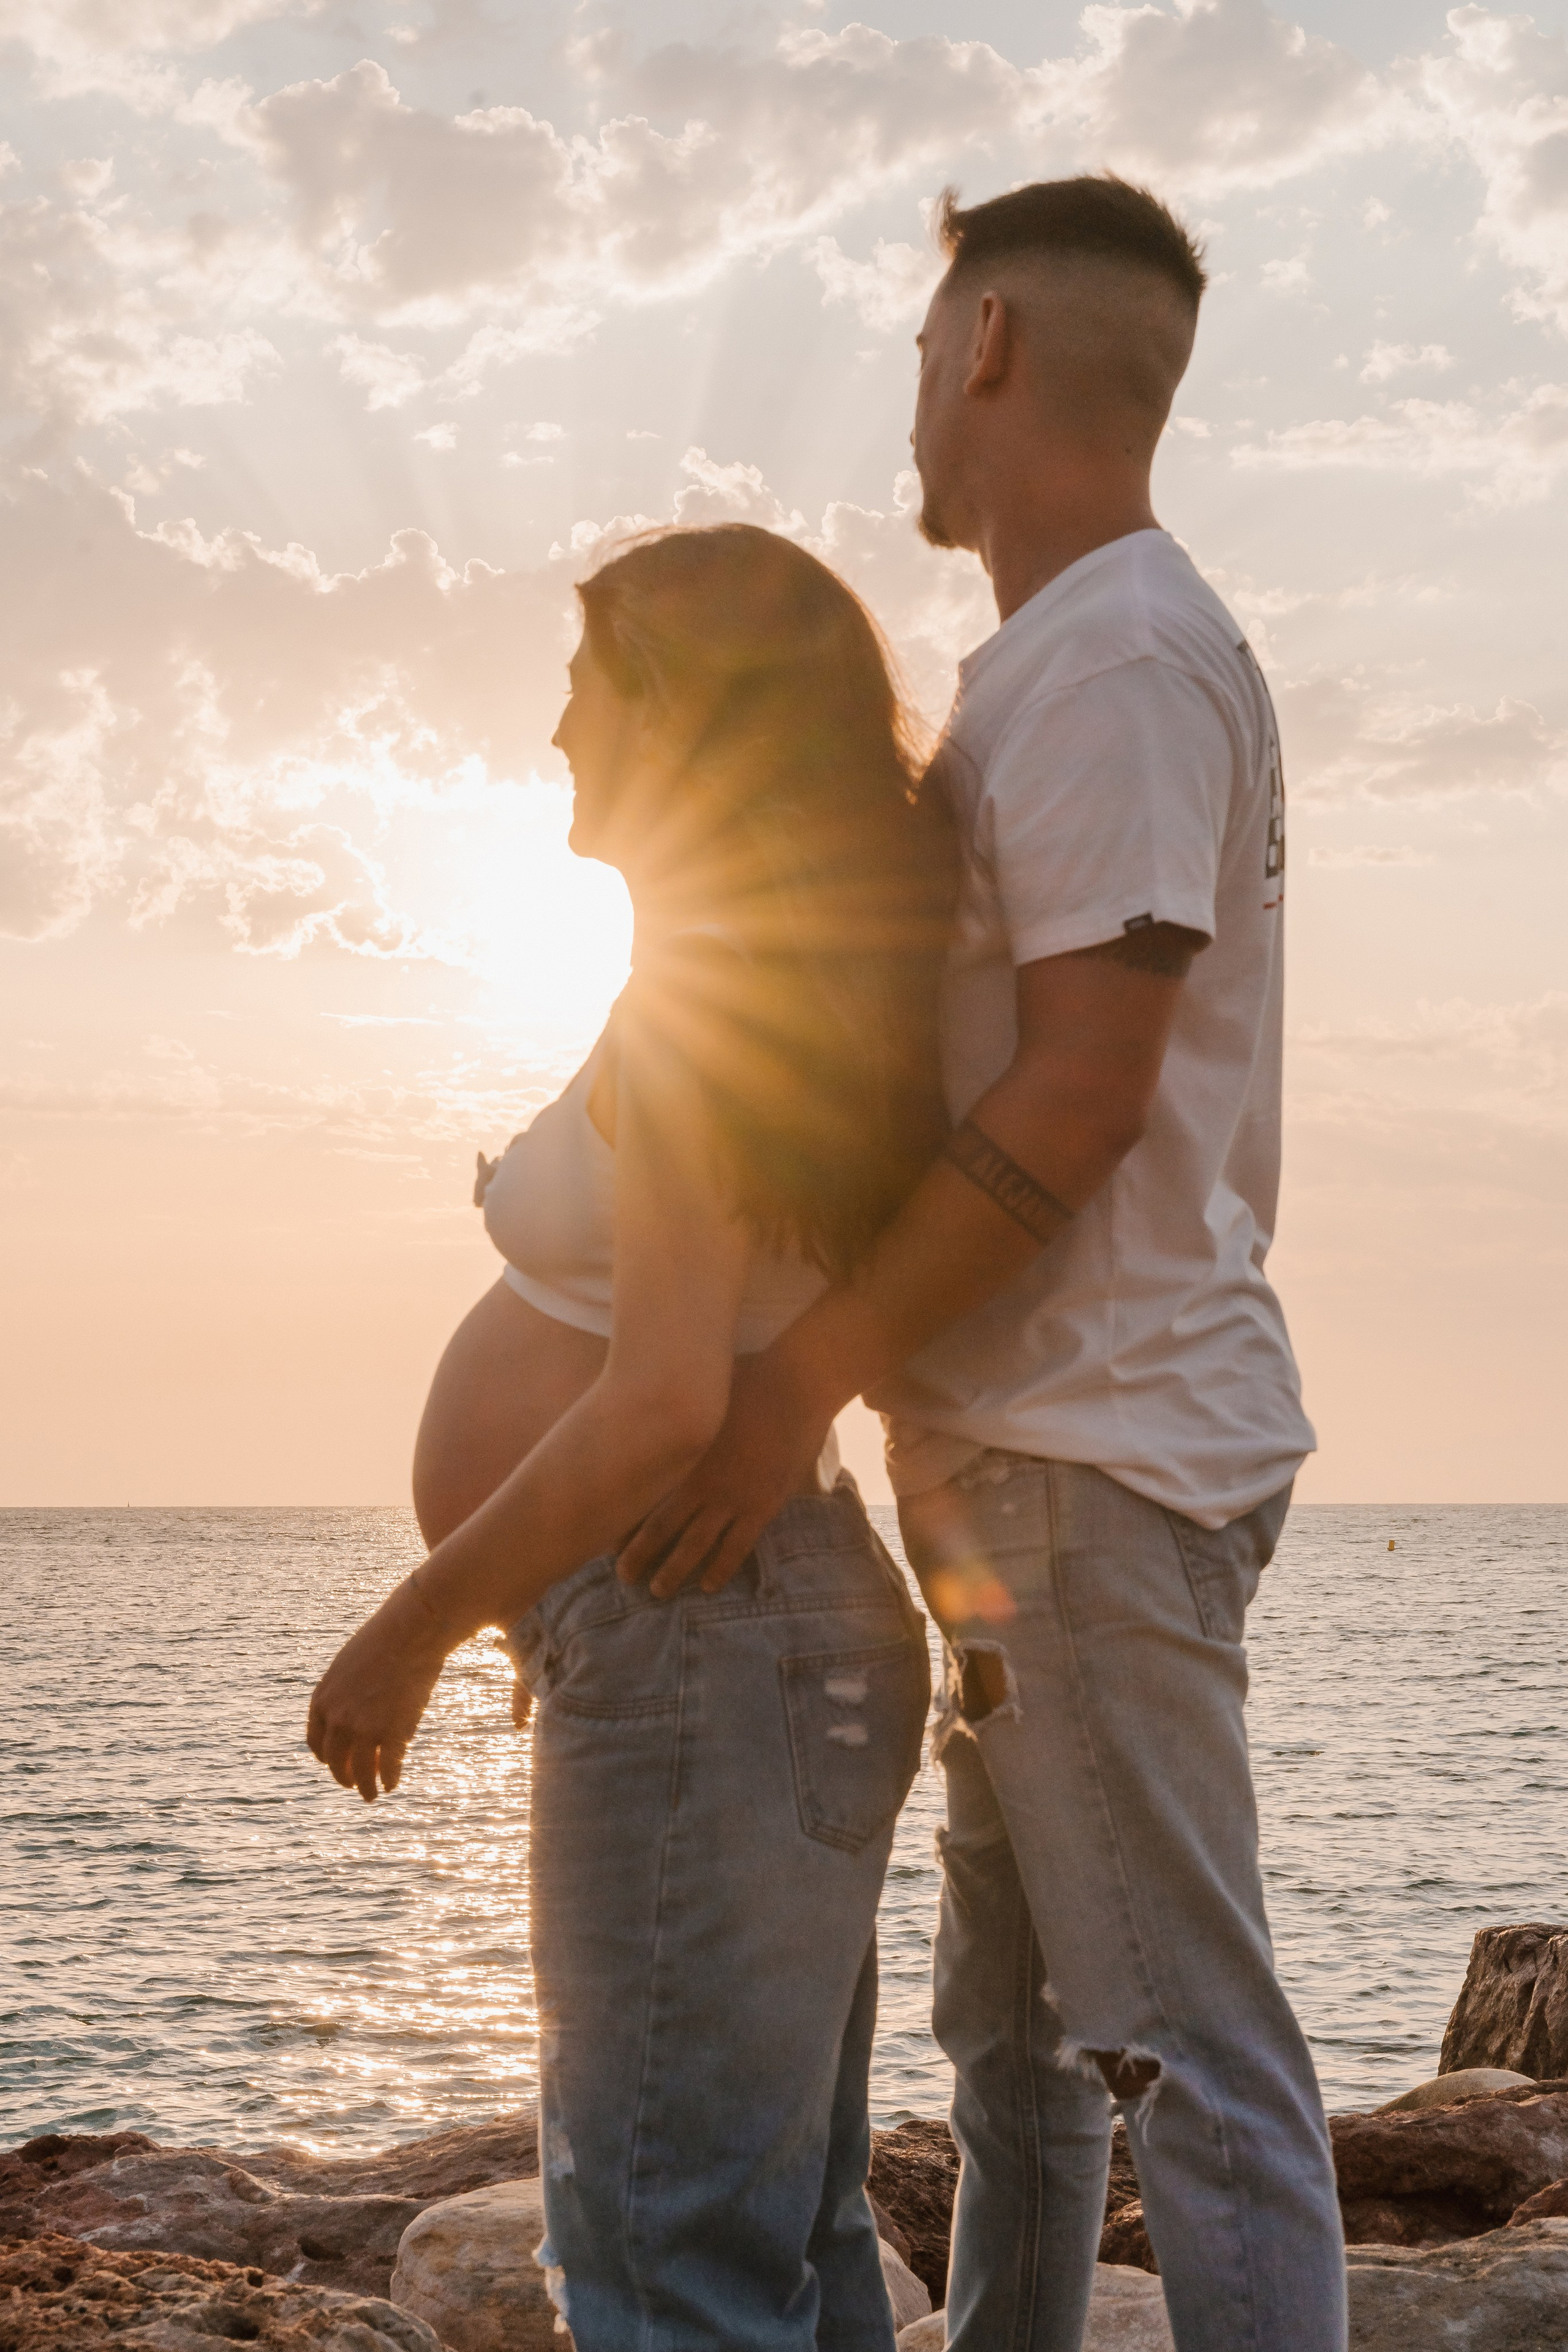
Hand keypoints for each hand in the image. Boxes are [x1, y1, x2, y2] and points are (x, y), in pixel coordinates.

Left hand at [306, 1585, 449, 1802]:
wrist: (411, 1630)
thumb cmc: (385, 1641)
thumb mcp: (350, 1667)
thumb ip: (345, 1693)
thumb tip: (353, 1715)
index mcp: (322, 1700)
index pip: (317, 1743)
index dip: (327, 1758)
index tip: (339, 1764)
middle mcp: (337, 1718)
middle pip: (334, 1762)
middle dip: (344, 1777)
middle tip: (354, 1785)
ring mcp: (363, 1727)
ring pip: (359, 1772)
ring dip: (365, 1788)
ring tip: (372, 1795)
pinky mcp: (391, 1732)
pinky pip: (388, 1766)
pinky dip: (389, 1779)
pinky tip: (393, 1784)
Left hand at [616, 1353, 831, 1597]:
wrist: (795, 1382)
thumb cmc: (747, 1377)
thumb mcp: (699, 1395)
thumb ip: (675, 1413)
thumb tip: (644, 1405)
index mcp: (680, 1453)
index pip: (642, 1496)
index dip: (623, 1519)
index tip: (605, 1539)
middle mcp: (700, 1481)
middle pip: (659, 1528)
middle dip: (638, 1555)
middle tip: (622, 1577)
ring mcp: (732, 1497)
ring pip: (694, 1545)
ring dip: (673, 1571)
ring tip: (656, 1592)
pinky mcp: (763, 1505)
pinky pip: (737, 1547)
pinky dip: (720, 1568)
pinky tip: (707, 1585)